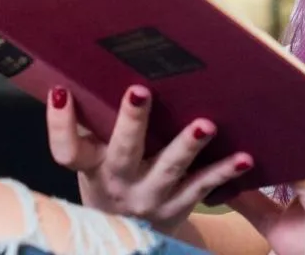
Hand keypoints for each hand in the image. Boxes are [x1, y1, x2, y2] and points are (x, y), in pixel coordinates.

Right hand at [46, 84, 252, 234]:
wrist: (130, 236)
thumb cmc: (112, 178)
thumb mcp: (94, 157)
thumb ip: (93, 122)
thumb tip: (84, 67)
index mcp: (93, 166)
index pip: (67, 149)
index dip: (59, 124)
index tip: (61, 91)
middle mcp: (119, 182)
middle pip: (123, 152)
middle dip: (132, 121)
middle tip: (140, 91)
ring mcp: (151, 196)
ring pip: (169, 168)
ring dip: (187, 145)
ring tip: (204, 124)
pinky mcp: (180, 205)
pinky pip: (203, 185)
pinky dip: (225, 171)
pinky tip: (245, 156)